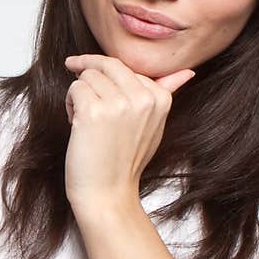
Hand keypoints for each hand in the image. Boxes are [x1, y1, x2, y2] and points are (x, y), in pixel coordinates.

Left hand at [62, 53, 195, 212]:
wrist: (107, 194)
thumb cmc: (125, 161)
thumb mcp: (154, 125)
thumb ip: (167, 92)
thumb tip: (188, 72)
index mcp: (159, 99)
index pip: (126, 67)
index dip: (109, 79)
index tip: (105, 99)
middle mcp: (142, 98)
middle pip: (107, 64)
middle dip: (89, 71)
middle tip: (78, 82)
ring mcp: (118, 104)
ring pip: (87, 76)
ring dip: (79, 94)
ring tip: (86, 119)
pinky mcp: (93, 111)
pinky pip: (75, 88)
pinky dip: (70, 104)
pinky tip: (77, 124)